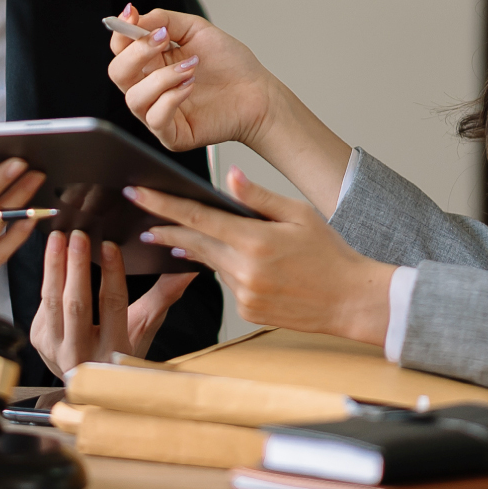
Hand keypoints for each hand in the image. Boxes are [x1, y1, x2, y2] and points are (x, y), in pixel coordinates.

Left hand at [29, 230, 195, 378]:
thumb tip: (189, 268)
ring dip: (54, 267)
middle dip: (76, 266)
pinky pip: (43, 304)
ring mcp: (55, 349)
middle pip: (77, 305)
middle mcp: (82, 354)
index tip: (110, 246)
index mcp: (114, 351)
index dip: (111, 274)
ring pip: (53, 303)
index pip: (112, 306)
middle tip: (79, 236)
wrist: (90, 383)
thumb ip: (163, 296)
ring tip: (58, 238)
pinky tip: (53, 255)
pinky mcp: (38, 340)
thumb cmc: (121, 350)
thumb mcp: (145, 328)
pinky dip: (48, 277)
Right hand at [108, 4, 353, 214]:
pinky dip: (170, 99)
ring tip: (189, 68)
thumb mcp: (197, 30)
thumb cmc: (231, 66)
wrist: (257, 92)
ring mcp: (159, 112)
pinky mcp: (171, 134)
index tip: (133, 16)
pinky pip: (155, 119)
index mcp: (153, 63)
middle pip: (118, 73)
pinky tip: (189, 87)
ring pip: (134, 98)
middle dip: (137, 53)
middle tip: (163, 40)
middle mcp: (151, 88)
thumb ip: (164, 19)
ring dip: (161, 78)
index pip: (120, 50)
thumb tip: (136, 17)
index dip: (122, 33)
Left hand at [124, 166, 394, 346]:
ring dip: (200, 249)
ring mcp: (244, 295)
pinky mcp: (248, 311)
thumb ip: (258, 197)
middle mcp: (244, 271)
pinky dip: (228, 270)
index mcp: (255, 241)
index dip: (163, 205)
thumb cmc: (331, 253)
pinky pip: (227, 284)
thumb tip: (229, 177)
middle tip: (142, 220)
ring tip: (183, 235)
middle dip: (166, 230)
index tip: (136, 194)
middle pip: (193, 243)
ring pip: (211, 264)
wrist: (351, 301)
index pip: (197, 217)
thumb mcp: (299, 214)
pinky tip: (240, 263)